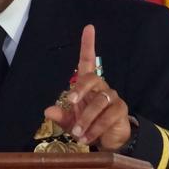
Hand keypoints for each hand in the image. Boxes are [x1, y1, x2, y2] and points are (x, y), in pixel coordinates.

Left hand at [43, 24, 131, 150]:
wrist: (108, 141)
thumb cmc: (88, 125)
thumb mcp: (71, 122)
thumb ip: (60, 116)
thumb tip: (47, 111)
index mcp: (88, 85)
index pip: (88, 60)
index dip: (88, 44)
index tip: (89, 28)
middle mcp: (101, 86)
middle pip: (92, 78)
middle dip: (80, 89)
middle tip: (70, 101)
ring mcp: (112, 97)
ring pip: (99, 102)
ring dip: (86, 119)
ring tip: (77, 133)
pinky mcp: (120, 110)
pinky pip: (108, 116)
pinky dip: (95, 128)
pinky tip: (87, 138)